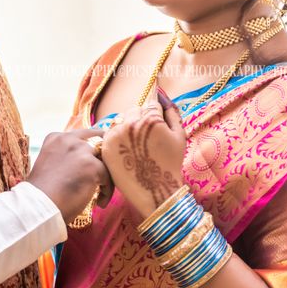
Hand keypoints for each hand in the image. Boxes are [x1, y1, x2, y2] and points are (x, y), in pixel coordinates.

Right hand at [26, 128, 112, 222]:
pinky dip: (108, 191)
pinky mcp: (92, 166)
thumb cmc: (41, 193)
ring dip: (106, 175)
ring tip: (102, 192)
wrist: (38, 208)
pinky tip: (100, 203)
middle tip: (106, 174)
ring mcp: (81, 151)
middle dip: (103, 158)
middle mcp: (69, 139)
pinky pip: (109, 176)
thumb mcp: (49, 164)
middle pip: (98, 142)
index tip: (97, 160)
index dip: (93, 149)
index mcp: (56, 138)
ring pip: (105, 159)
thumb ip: (66, 157)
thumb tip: (83, 163)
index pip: (84, 135)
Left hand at [101, 90, 187, 217]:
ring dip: (128, 126)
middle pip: (135, 109)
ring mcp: (116, 135)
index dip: (156, 117)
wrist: (155, 192)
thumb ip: (173, 112)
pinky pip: (111, 132)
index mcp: (151, 119)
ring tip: (137, 146)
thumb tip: (163, 95)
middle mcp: (131, 124)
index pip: (152, 104)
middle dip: (141, 119)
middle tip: (147, 140)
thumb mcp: (180, 136)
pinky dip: (118, 137)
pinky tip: (127, 150)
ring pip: (121, 119)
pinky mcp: (106, 146)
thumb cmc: (171, 163)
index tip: (157, 131)